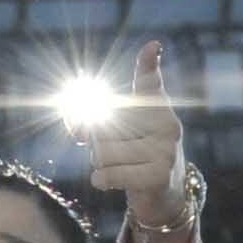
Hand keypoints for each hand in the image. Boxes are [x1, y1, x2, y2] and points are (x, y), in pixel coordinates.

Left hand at [86, 40, 187, 234]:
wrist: (164, 196)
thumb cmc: (136, 159)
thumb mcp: (117, 138)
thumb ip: (92, 126)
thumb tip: (76, 125)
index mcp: (157, 109)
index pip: (149, 84)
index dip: (148, 64)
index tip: (152, 46)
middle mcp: (167, 125)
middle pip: (103, 127)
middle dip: (98, 145)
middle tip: (120, 155)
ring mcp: (166, 150)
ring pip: (101, 154)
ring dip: (100, 166)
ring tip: (123, 169)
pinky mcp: (158, 175)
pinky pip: (106, 175)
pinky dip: (101, 181)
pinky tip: (114, 182)